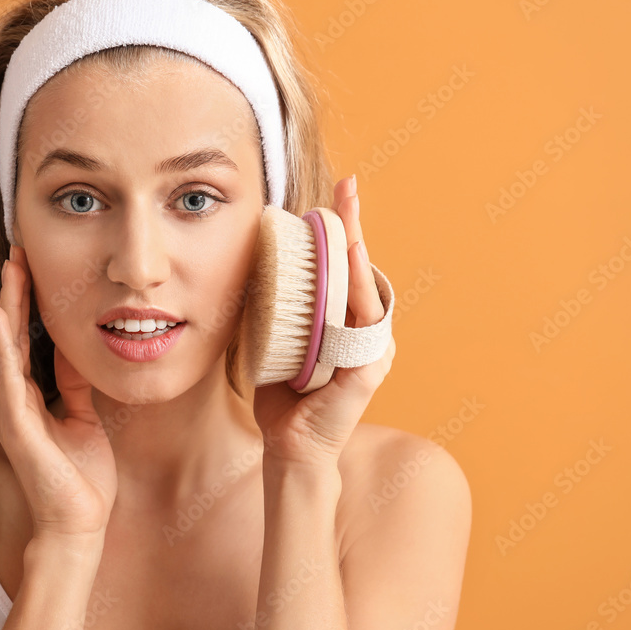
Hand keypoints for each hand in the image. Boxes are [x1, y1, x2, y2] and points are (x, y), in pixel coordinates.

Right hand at [0, 245, 116, 538]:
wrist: (79, 523)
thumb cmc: (81, 477)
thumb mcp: (83, 417)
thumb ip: (73, 384)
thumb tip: (76, 349)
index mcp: (29, 397)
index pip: (27, 338)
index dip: (30, 301)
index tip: (33, 264)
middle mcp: (14, 398)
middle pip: (12, 334)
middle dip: (16, 291)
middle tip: (18, 250)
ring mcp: (11, 410)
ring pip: (6, 346)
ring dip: (8, 303)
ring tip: (10, 266)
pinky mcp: (16, 423)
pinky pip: (8, 374)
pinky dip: (3, 341)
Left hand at [252, 175, 395, 465]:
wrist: (287, 443)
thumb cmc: (283, 392)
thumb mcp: (277, 337)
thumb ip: (279, 305)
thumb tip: (257, 262)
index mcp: (348, 322)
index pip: (346, 267)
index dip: (343, 228)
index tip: (338, 191)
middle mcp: (367, 331)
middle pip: (361, 268)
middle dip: (355, 225)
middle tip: (348, 186)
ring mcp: (373, 350)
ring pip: (365, 289)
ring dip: (354, 251)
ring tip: (346, 215)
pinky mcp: (369, 370)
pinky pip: (364, 323)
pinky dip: (356, 291)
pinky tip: (346, 263)